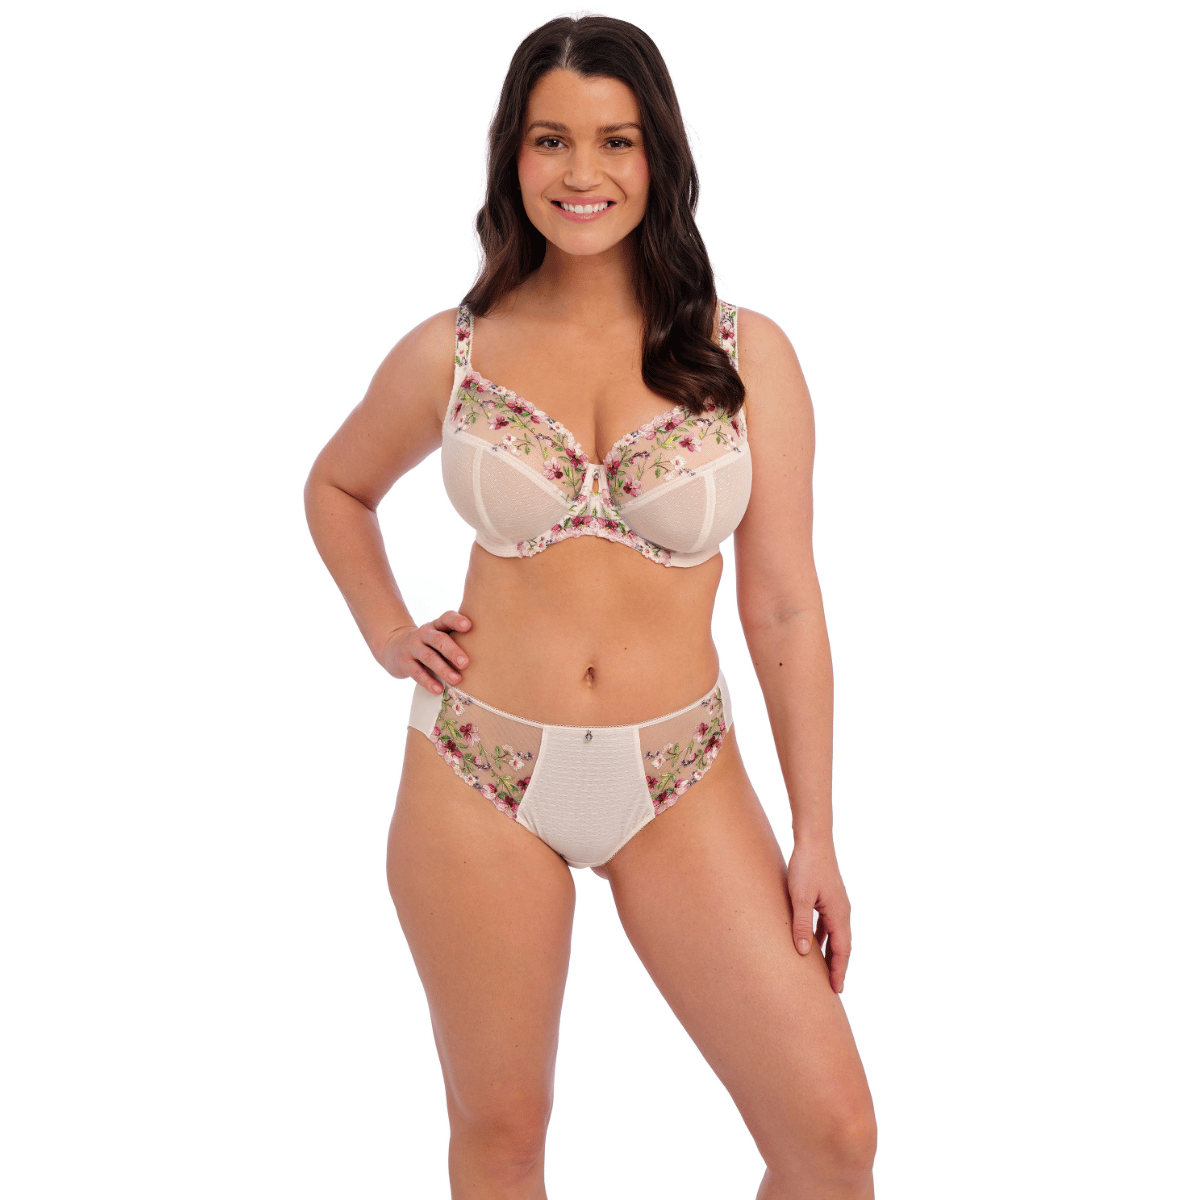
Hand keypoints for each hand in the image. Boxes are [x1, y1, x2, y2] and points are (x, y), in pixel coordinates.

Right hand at [380, 611, 472, 692]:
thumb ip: (457, 638)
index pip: (446, 618)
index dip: (456, 621)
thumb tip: (488, 652)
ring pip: (428, 657)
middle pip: (438, 639)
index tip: (469, 626)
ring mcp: (412, 647)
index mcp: (436, 625)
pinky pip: (417, 673)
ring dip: (443, 669)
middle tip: (466, 663)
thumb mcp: (439, 635)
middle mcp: (424, 634)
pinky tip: (439, 690)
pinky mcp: (404, 663)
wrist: (395, 646)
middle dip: (452, 651)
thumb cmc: (429, 643)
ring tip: (457, 680)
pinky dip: (428, 682)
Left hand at [786, 836, 851, 992]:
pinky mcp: (829, 897)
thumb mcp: (799, 897)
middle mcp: (842, 911)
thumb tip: (803, 953)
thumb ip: (801, 924)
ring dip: (831, 953)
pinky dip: (823, 938)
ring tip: (823, 971)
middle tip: (833, 988)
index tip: (836, 989)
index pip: (842, 950)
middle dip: (838, 966)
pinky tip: (812, 944)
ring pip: (836, 935)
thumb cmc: (806, 866)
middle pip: (843, 945)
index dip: (839, 970)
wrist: (813, 840)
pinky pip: (828, 924)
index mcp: (839, 913)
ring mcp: (836, 904)